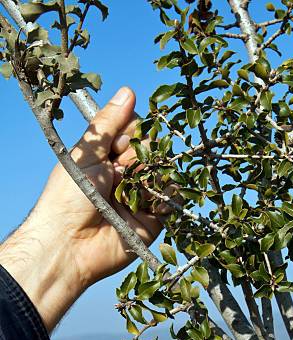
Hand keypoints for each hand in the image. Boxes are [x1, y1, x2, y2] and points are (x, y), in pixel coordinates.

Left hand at [0, 87, 164, 331]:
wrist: (69, 243)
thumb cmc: (70, 196)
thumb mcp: (87, 153)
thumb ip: (109, 124)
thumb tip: (128, 91)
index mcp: (107, 159)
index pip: (134, 133)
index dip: (133, 132)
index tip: (120, 142)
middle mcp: (125, 176)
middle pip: (151, 150)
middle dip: (141, 155)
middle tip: (121, 171)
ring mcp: (140, 198)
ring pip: (163, 173)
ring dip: (152, 175)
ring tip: (133, 187)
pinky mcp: (152, 220)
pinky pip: (171, 199)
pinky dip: (165, 196)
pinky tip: (151, 199)